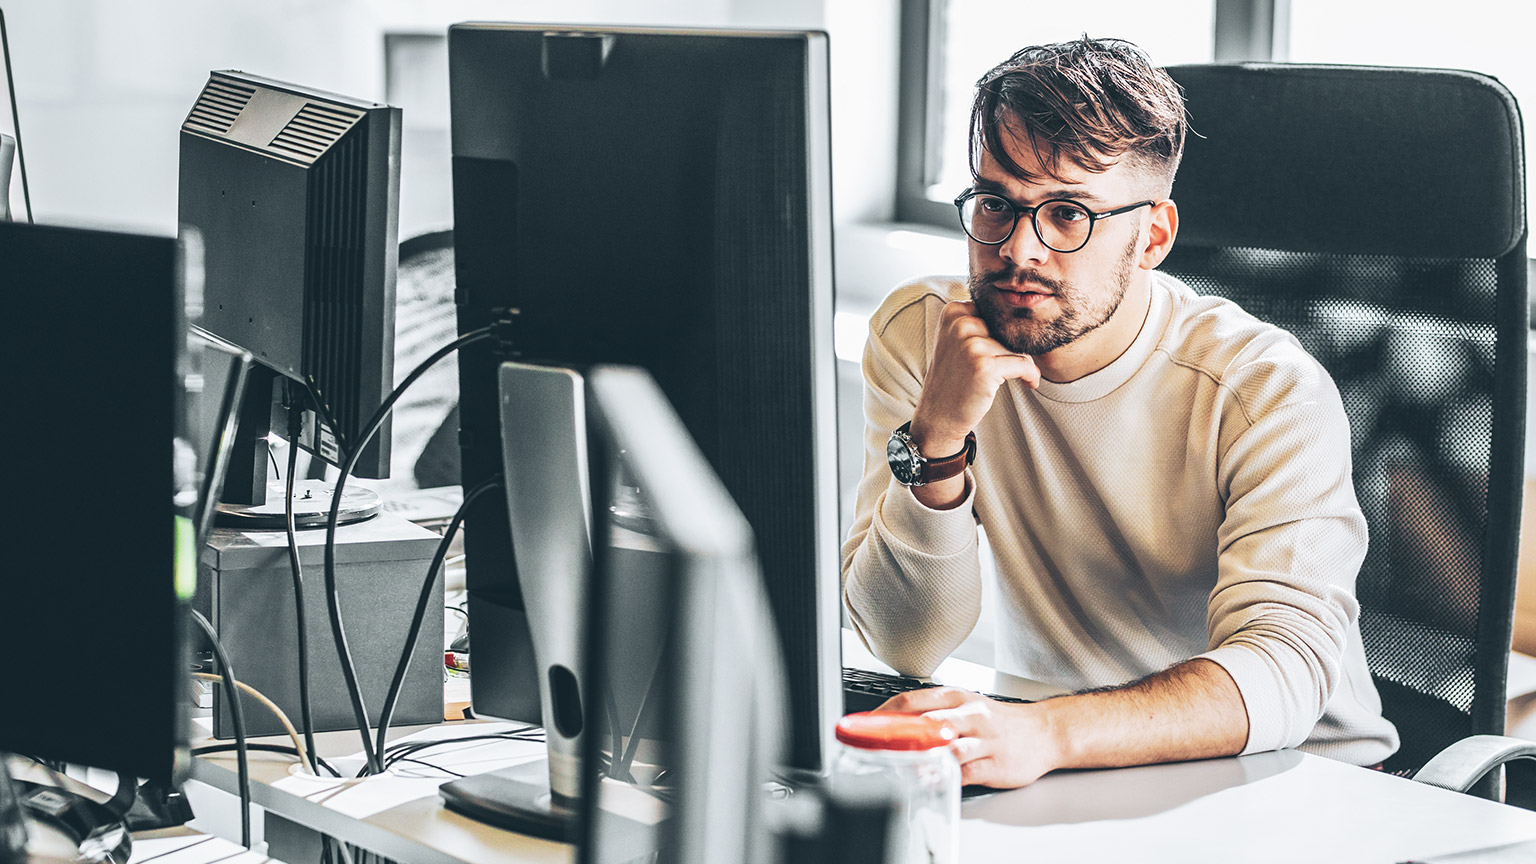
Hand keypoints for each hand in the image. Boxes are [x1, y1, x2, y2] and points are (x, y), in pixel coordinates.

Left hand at [876, 686, 1058, 788]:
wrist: (1044, 732)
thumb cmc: (999, 720)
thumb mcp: (966, 706)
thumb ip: (933, 714)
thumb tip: (895, 724)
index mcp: (957, 697)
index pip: (912, 700)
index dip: (883, 713)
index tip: (863, 726)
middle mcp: (970, 715)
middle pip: (927, 722)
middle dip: (897, 736)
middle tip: (872, 748)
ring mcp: (984, 739)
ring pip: (948, 747)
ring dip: (922, 758)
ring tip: (898, 767)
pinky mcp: (995, 763)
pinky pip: (965, 772)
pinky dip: (945, 777)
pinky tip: (930, 780)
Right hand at [910, 301, 1039, 454]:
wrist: (938, 416)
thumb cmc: (953, 379)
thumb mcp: (956, 340)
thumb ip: (979, 321)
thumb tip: (1021, 311)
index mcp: (953, 312)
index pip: (996, 312)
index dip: (1004, 331)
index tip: (1005, 348)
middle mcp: (960, 324)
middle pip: (1007, 328)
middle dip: (1014, 347)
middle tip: (1012, 364)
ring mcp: (971, 345)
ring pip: (1017, 346)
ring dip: (1022, 363)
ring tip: (1016, 376)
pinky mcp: (985, 366)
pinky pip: (1024, 364)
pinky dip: (1031, 375)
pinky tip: (1029, 383)